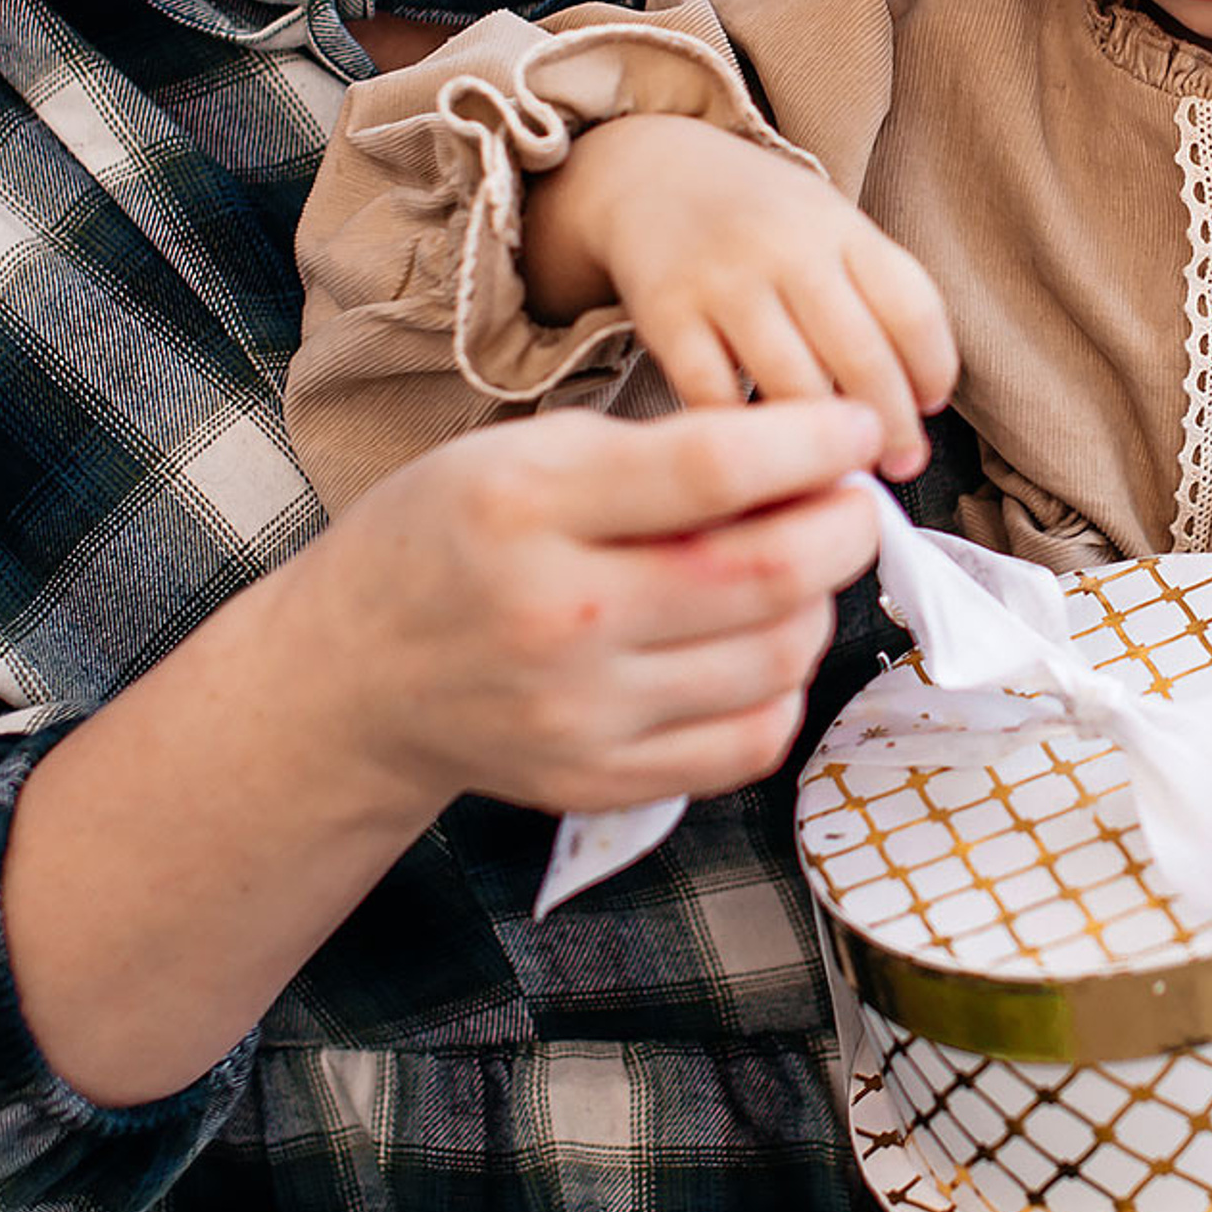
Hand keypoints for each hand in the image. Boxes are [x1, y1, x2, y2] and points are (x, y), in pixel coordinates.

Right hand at [303, 395, 886, 820]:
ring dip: (821, 603)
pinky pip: (752, 740)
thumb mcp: (526, 451)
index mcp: (528, 505)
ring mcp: (581, 713)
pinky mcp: (602, 781)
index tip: (857, 430)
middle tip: (851, 501)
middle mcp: (556, 616)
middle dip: (846, 526)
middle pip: (770, 573)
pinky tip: (758, 643)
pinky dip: (784, 684)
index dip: (816, 442)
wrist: (355, 677)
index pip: (715, 468)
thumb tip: (813, 454)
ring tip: (798, 568)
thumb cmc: (450, 536)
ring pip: (779, 657)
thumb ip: (662, 450)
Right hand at [524, 111, 956, 481]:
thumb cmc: (761, 220)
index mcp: (842, 228)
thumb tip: (921, 401)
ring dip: (825, 448)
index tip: (930, 406)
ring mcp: (724, 282)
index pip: (913, 310)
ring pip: (795, 386)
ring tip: (839, 471)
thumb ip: (876, 295)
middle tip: (898, 465)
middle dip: (891, 428)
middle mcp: (787, 249)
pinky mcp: (667, 315)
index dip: (934, 370)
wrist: (652, 175)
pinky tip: (764, 455)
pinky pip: (716, 398)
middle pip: (862, 357)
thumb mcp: (830, 227)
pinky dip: (746, 438)